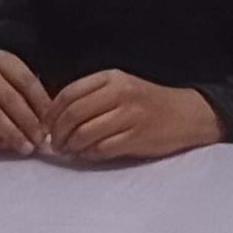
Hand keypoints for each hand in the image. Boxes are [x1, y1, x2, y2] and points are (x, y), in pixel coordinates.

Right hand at [0, 50, 52, 155]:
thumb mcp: (12, 85)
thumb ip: (30, 101)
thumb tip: (50, 127)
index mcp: (2, 61)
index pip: (27, 82)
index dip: (42, 105)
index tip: (52, 125)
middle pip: (10, 98)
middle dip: (29, 123)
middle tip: (40, 141)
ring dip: (12, 134)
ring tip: (25, 147)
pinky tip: (4, 146)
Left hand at [45, 69, 223, 161]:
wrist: (187, 114)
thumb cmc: (148, 102)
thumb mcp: (121, 87)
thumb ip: (91, 96)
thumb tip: (54, 118)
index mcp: (112, 78)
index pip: (69, 93)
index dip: (51, 113)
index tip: (45, 127)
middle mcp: (120, 93)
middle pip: (73, 114)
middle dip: (57, 133)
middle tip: (55, 144)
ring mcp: (130, 115)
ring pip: (85, 133)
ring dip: (71, 146)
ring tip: (70, 150)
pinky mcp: (137, 137)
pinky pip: (102, 149)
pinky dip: (89, 154)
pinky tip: (89, 154)